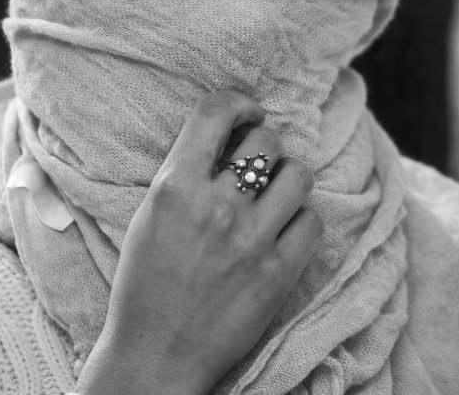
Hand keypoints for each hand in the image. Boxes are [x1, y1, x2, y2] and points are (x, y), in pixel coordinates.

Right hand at [76, 91, 323, 394]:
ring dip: (289, 180)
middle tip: (258, 166)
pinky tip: (284, 232)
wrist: (156, 356)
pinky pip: (312, 220)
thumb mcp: (150, 216)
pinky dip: (300, 222)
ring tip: (276, 196)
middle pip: (267, 140)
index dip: (240, 103)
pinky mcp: (279, 271)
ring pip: (299, 174)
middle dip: (266, 147)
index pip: (216, 111)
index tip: (249, 113)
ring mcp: (252, 239)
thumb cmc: (146, 285)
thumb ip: (186, 174)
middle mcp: (216, 206)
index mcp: (175, 188)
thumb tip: (229, 137)